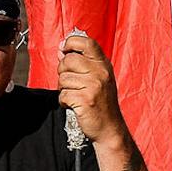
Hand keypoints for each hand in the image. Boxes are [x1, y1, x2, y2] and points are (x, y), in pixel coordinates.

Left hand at [57, 30, 125, 150]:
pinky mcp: (85, 100)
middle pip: (68, 60)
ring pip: (63, 79)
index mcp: (103, 65)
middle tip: (71, 83)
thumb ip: (82, 63)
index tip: (64, 49)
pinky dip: (64, 102)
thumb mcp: (98, 78)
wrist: (110, 128)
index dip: (71, 42)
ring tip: (75, 95)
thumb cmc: (102, 103)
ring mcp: (93, 86)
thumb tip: (61, 50)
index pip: (86, 42)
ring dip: (64, 89)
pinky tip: (74, 105)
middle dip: (63, 71)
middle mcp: (100, 72)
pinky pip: (63, 95)